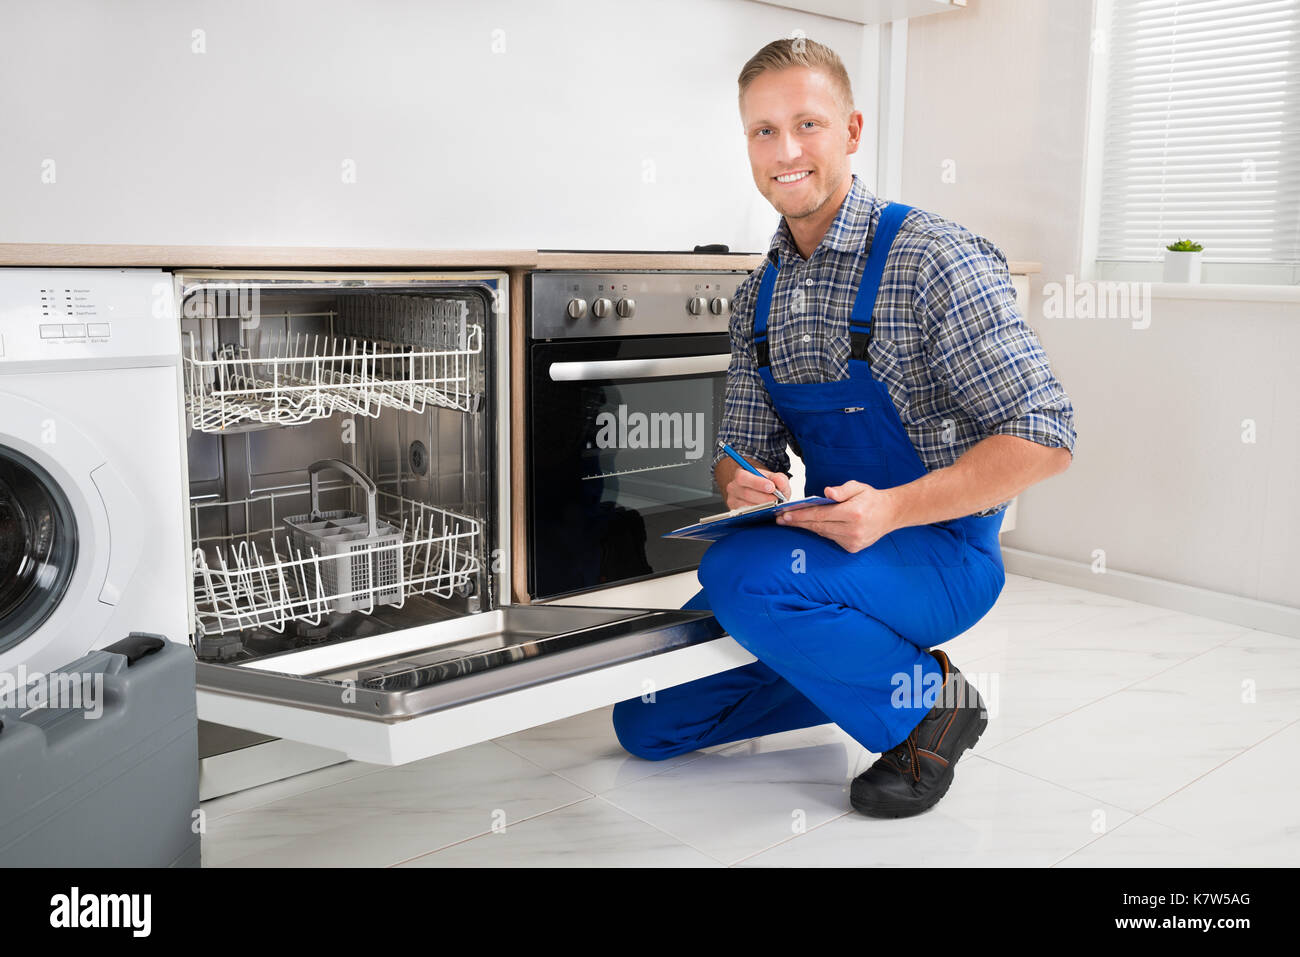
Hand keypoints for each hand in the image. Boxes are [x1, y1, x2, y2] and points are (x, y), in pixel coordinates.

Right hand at [716, 457, 792, 509]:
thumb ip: (779, 479)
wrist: (764, 496)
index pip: (743, 477)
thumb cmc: (767, 485)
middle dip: (764, 498)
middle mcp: (733, 487)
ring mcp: (732, 501)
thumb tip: (778, 481)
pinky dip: (758, 514)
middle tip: (776, 499)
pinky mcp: (735, 512)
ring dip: (762, 507)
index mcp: (741, 474)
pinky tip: (766, 511)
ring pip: (746, 506)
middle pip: (746, 493)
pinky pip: (746, 515)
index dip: (757, 483)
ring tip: (773, 505)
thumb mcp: (776, 479)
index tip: (771, 487)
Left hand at [775, 480, 896, 552]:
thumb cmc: (871, 498)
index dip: (800, 515)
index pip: (820, 514)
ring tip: (791, 521)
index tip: (785, 514)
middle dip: (798, 522)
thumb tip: (827, 492)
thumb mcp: (858, 487)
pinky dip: (821, 531)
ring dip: (807, 527)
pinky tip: (811, 525)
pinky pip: (831, 538)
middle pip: (818, 526)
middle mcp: (853, 529)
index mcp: (853, 513)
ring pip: (823, 533)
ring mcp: (853, 541)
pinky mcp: (852, 548)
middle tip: (781, 519)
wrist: (890, 514)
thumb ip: (842, 490)